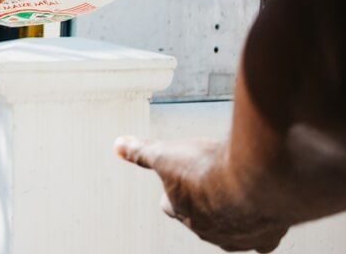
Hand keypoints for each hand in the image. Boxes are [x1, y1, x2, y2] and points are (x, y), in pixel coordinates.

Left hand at [114, 136, 289, 252]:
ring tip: (237, 198)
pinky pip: (264, 239)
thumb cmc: (207, 169)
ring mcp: (239, 237)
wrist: (253, 180)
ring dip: (233, 215)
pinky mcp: (267, 236)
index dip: (172, 194)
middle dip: (203, 204)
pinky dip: (264, 226)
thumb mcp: (163, 153)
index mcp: (183, 212)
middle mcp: (210, 231)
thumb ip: (140, 151)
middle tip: (208, 186)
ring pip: (233, 231)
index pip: (170, 207)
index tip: (177, 182)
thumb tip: (118, 146)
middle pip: (202, 221)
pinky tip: (266, 213)